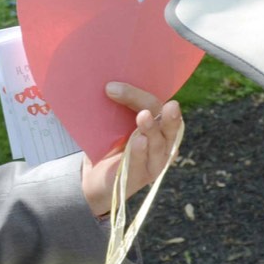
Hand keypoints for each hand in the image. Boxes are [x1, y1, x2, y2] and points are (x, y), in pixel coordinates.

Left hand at [80, 83, 183, 217]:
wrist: (95, 180)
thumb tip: (105, 83)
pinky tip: (139, 142)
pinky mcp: (138, 179)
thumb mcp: (115, 124)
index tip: (112, 87)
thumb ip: (118, 108)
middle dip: (166, 115)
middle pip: (167, 127)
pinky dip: (140, 153)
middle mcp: (163, 145)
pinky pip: (141, 164)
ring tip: (143, 117)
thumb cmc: (109, 145)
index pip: (157, 107)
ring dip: (150, 130)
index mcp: (160, 127)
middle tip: (168, 105)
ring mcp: (153, 164)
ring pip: (158, 146)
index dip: (139, 95)